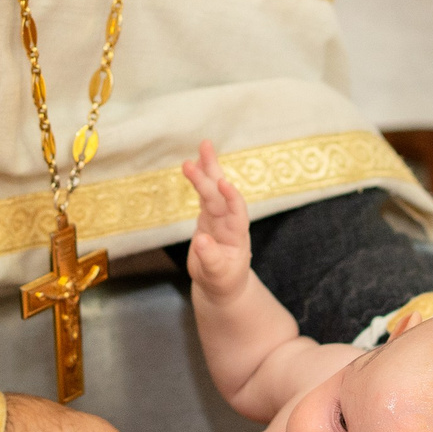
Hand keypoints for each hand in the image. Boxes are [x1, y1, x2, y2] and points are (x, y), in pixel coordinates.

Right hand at [180, 141, 251, 295]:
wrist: (222, 285)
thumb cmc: (223, 281)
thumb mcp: (217, 275)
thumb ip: (210, 258)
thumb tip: (200, 239)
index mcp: (236, 235)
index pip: (236, 211)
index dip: (231, 197)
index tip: (223, 183)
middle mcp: (229, 221)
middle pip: (220, 194)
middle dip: (212, 172)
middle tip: (205, 148)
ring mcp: (219, 217)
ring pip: (213, 190)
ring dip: (208, 168)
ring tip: (204, 146)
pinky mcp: (208, 217)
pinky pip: (204, 194)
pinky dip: (200, 180)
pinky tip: (195, 164)